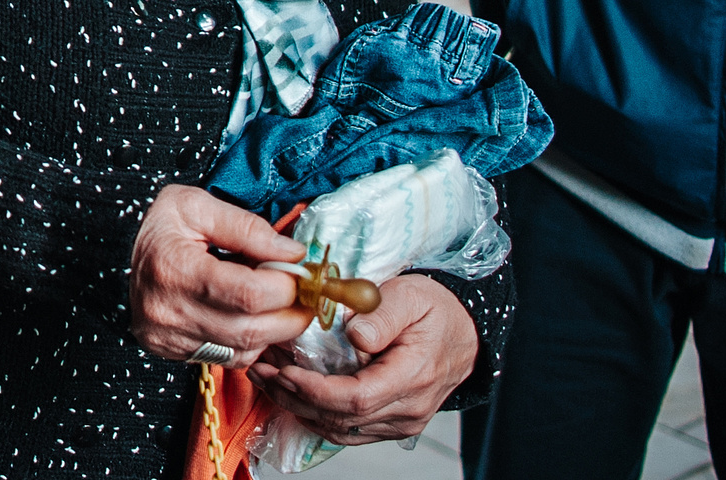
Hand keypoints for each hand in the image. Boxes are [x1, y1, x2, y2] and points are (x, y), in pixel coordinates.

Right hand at [128, 184, 311, 364]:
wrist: (119, 252)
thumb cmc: (163, 226)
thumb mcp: (197, 206)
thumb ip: (247, 227)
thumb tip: (293, 255)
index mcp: (173, 268)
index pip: (248, 294)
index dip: (285, 285)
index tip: (298, 272)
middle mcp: (168, 310)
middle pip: (251, 329)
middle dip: (289, 314)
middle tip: (301, 295)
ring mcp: (168, 336)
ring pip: (244, 350)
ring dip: (273, 331)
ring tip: (277, 304)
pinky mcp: (171, 351)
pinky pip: (228, 359)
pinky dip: (251, 342)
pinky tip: (251, 318)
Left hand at [251, 273, 477, 444]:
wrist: (465, 332)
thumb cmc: (435, 309)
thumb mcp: (411, 295)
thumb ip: (381, 314)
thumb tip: (353, 335)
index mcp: (414, 376)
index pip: (357, 399)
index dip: (315, 390)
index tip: (284, 371)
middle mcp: (408, 408)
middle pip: (341, 418)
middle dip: (294, 397)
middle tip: (260, 370)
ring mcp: (401, 421)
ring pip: (340, 430)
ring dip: (298, 407)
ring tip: (266, 378)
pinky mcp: (392, 423)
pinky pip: (348, 431)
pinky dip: (315, 414)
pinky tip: (292, 393)